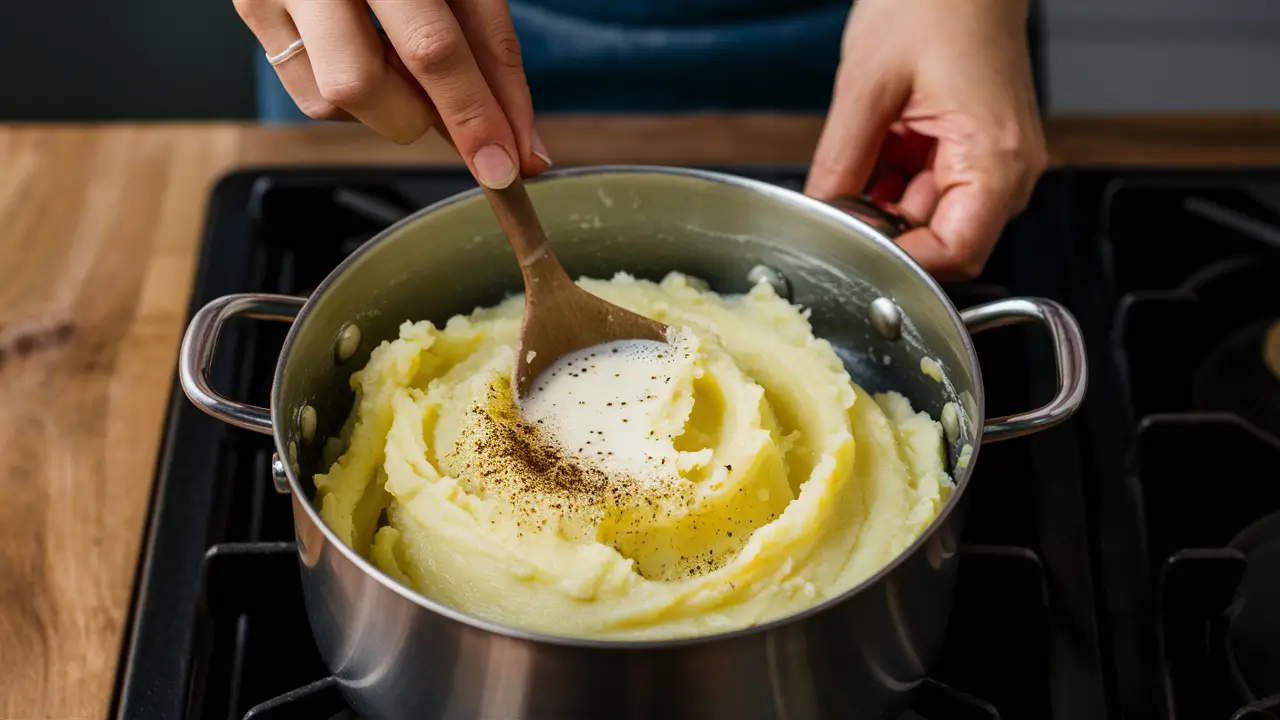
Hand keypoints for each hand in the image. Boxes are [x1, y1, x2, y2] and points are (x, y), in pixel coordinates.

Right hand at [235, 0, 550, 187]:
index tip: (511, 161)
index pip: (435, 46)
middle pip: (367, 83)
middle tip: (479, 134)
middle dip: (434, 121)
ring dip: (395, 107)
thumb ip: (490, 48)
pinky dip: (358, 97)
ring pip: (337, 98)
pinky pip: (311, 93)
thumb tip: (515, 137)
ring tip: (414, 65)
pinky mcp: (253, 8)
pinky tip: (373, 57)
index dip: (478, 113)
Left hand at [804, 0, 1046, 279]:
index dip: (900, 263)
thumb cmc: (933, 2)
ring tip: (864, 152)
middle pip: (942, 242)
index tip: (853, 251)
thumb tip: (818, 214)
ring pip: (930, 218)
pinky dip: (895, 183)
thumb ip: (841, 163)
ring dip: (886, 204)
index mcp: (995, 158)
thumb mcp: (867, 86)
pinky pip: (931, 190)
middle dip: (886, 230)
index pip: (954, 254)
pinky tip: (876, 148)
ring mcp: (994, 160)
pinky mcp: (975, 150)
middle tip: (841, 203)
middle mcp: (1007, 169)